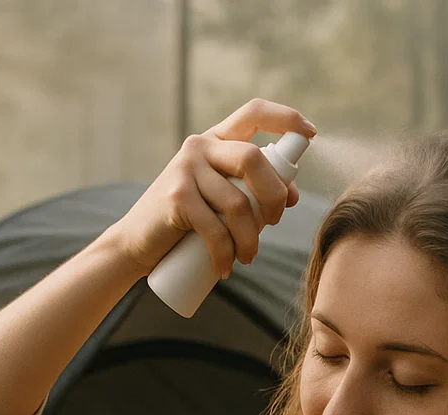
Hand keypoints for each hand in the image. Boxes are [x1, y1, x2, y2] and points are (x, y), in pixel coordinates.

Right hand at [105, 98, 316, 277]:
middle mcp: (200, 147)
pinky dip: (225, 255)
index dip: (286, 118)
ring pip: (238, 204)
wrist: (137, 242)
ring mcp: (185, 170)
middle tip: (274, 223)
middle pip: (254, 159)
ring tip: (248, 258)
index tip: (311, 133)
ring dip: (251, 240)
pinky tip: (226, 268)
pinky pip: (216, 230)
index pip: (254, 113)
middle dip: (274, 196)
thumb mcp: (222, 199)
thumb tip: (293, 195)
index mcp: (216, 140)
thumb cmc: (187, 221)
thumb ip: (252, 191)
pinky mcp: (176, 197)